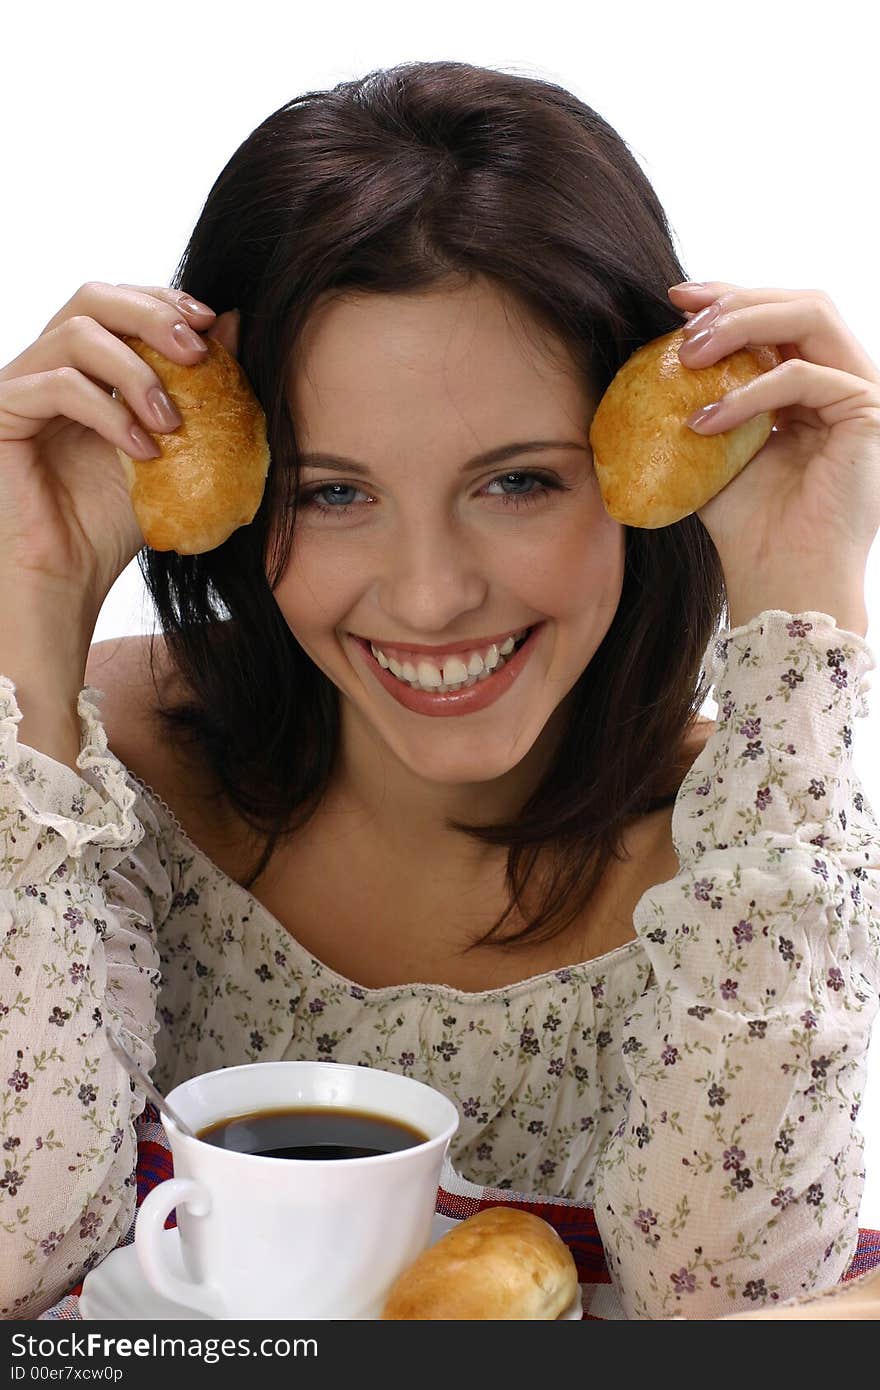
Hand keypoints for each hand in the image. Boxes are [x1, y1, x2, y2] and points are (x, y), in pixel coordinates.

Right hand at [0, 282, 237, 619]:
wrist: (70, 577)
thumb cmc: (114, 522)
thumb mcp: (174, 449)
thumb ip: (200, 386)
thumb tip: (236, 323)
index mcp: (85, 366)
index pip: (120, 302)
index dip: (165, 301)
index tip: (213, 325)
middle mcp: (48, 366)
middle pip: (93, 297)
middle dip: (153, 315)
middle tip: (198, 352)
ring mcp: (21, 386)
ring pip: (76, 333)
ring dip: (136, 371)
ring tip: (171, 422)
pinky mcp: (2, 413)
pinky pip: (57, 386)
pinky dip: (108, 412)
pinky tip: (142, 451)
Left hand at [669, 282, 879, 634]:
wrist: (779, 577)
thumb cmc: (746, 525)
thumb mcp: (708, 447)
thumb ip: (695, 397)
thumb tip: (644, 356)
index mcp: (808, 381)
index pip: (776, 315)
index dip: (728, 297)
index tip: (674, 301)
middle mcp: (840, 378)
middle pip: (798, 302)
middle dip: (735, 298)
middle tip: (680, 316)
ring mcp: (859, 392)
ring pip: (811, 317)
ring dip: (744, 324)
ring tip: (690, 353)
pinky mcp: (868, 413)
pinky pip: (804, 376)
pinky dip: (749, 392)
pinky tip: (705, 420)